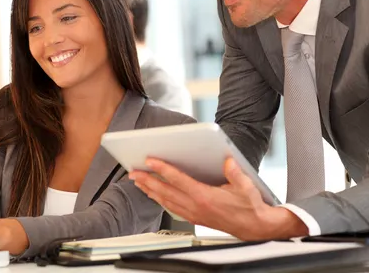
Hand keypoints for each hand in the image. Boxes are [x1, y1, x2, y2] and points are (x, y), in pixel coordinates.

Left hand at [129, 157, 308, 240]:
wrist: (256, 228)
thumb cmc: (250, 207)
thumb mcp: (246, 186)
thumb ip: (235, 172)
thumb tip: (227, 160)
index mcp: (205, 197)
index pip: (178, 180)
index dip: (163, 169)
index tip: (150, 160)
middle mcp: (196, 206)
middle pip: (165, 191)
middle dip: (147, 180)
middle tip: (133, 172)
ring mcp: (194, 214)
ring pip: (166, 201)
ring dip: (150, 190)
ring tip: (137, 181)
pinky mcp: (195, 218)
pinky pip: (172, 208)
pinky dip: (160, 200)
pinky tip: (154, 194)